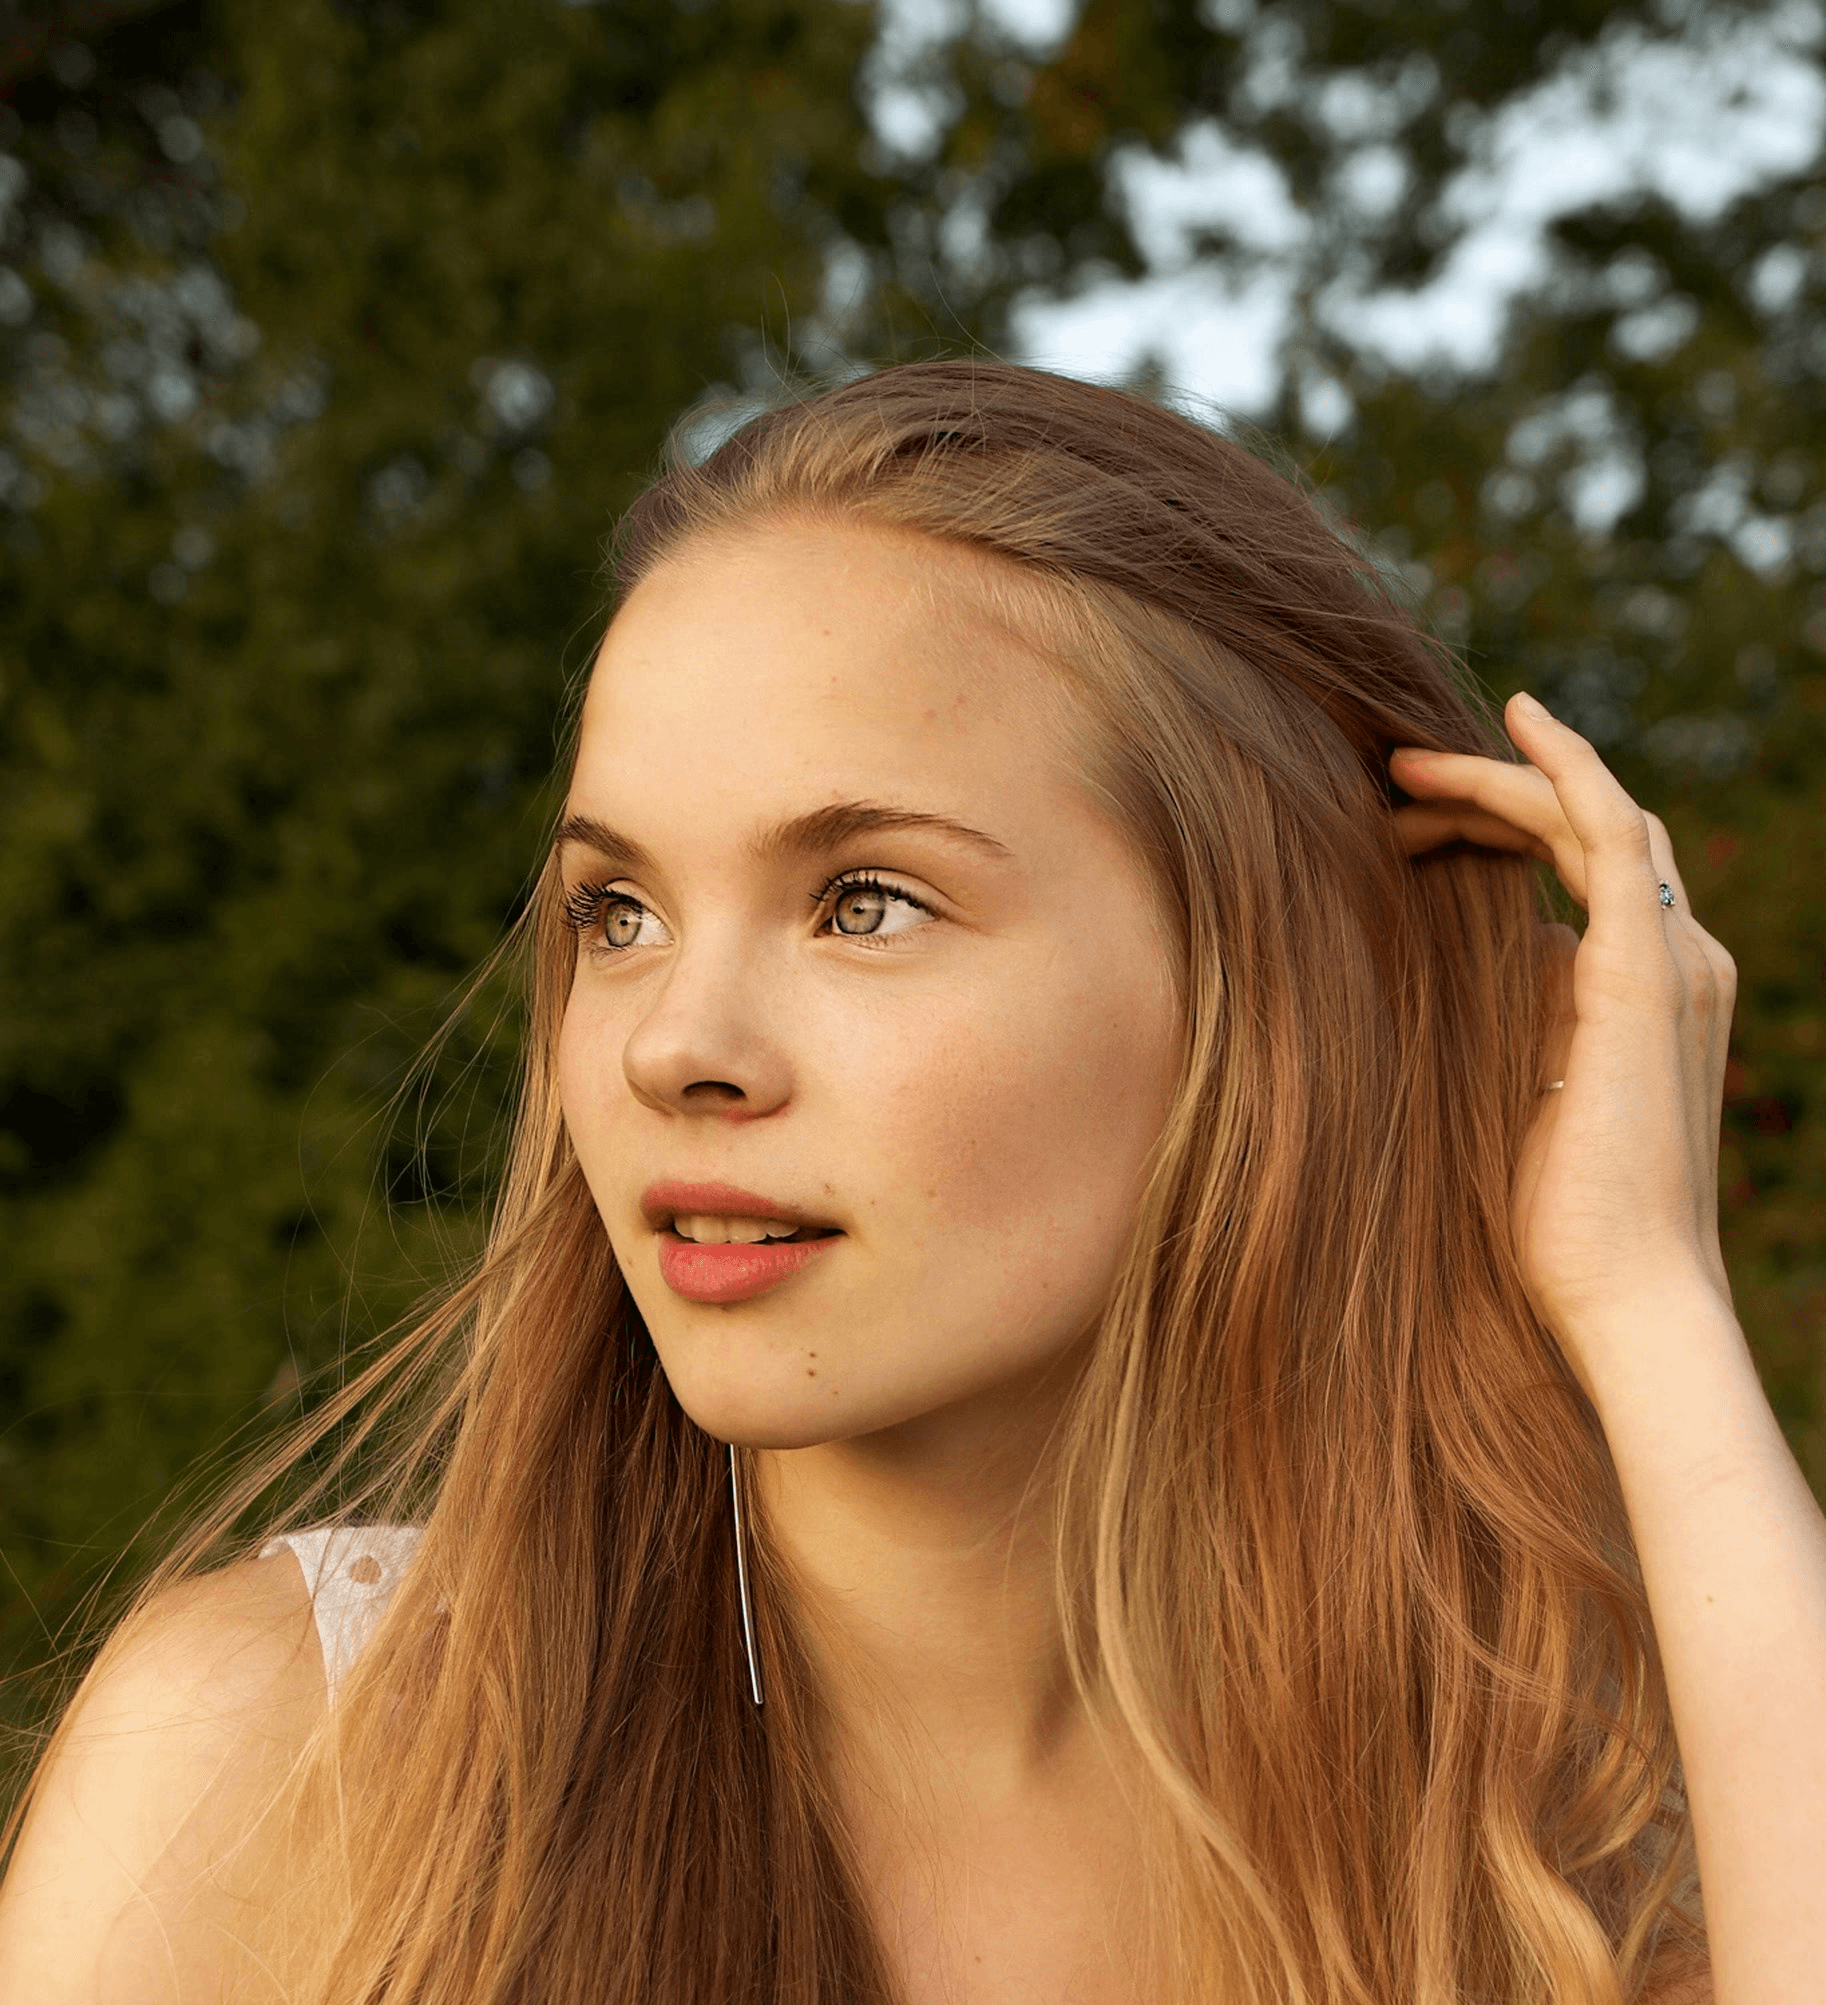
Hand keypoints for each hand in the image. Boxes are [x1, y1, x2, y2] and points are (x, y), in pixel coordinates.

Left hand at [1389, 693, 1735, 1394]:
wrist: (1622, 1292)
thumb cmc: (1558, 1219)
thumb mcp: (1520, 1091)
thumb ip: (1511, 1019)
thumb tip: (1451, 963)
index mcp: (1648, 990)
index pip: (1581, 868)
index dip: (1496, 828)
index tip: (1404, 821)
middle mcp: (1678, 961)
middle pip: (1588, 831)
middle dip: (1489, 794)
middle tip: (1391, 780)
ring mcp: (1672, 960)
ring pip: (1596, 817)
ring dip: (1502, 778)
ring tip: (1405, 765)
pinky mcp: (1646, 971)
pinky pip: (1611, 833)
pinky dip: (1564, 768)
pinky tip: (1517, 722)